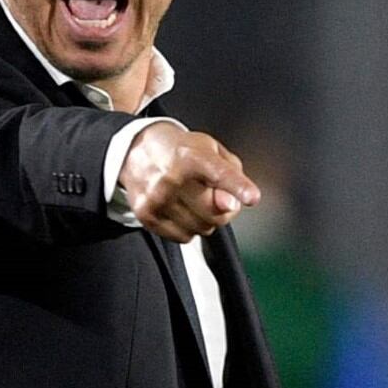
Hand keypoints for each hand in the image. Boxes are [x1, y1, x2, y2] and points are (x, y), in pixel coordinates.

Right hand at [116, 121, 260, 239]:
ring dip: (204, 220)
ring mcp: (157, 198)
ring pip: (201, 229)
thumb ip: (232, 173)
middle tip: (215, 196)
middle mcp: (171, 177)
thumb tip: (232, 204)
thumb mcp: (212, 149)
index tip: (252, 197)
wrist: (136, 151)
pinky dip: (187, 228)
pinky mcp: (146, 215)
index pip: (220, 174)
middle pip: (215, 213)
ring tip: (193, 200)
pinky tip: (180, 209)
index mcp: (191, 155)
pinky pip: (183, 237)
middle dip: (224, 210)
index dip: (238, 187)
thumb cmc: (179, 151)